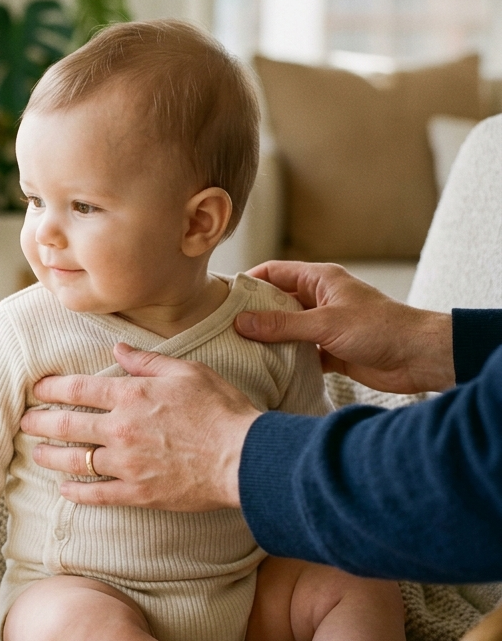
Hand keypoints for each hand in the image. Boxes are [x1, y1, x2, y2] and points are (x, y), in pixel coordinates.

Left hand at [19, 344, 259, 510]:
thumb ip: (146, 362)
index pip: (77, 390)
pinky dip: (77, 492)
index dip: (50, 389)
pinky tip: (64, 490)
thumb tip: (117, 350)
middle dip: (39, 422)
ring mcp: (126, 464)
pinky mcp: (137, 493)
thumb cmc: (221, 410)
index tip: (35, 390)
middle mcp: (120, 429)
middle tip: (23, 422)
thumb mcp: (186, 372)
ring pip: (75, 460)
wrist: (245, 458)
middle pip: (65, 425)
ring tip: (36, 453)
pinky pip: (97, 494)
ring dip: (50, 456)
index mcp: (130, 396)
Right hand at [239, 261, 453, 393]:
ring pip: (285, 329)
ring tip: (236, 348)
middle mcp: (320, 300)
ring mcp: (324, 326)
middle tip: (223, 326)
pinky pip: (297, 353)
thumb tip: (242, 322)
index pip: (276, 272)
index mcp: (321, 280)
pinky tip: (264, 368)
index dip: (249, 280)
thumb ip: (282, 325)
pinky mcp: (329, 351)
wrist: (418, 358)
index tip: (223, 295)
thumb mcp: (325, 324)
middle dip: (252, 313)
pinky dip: (283, 360)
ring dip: (267, 339)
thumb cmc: (381, 329)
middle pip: (276, 302)